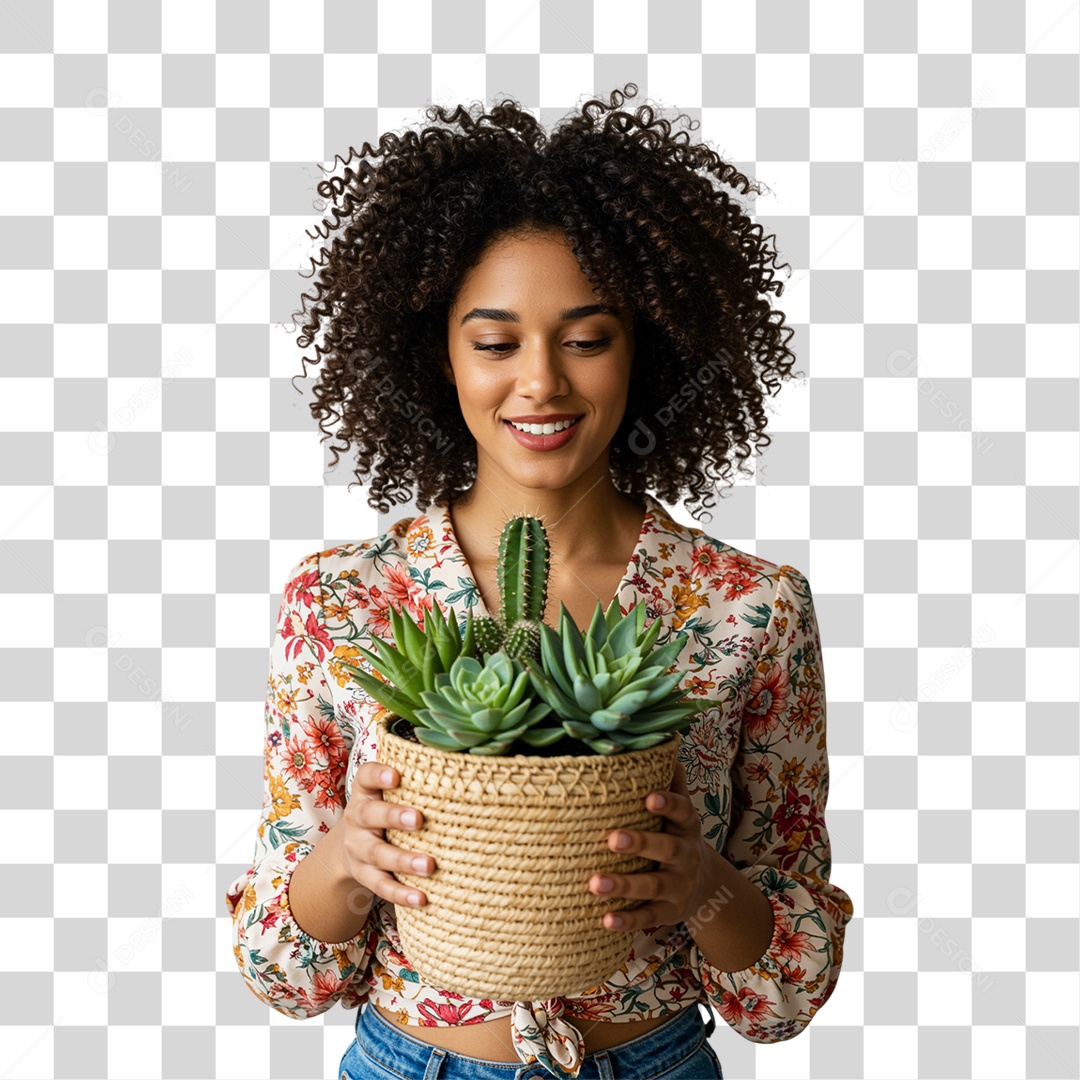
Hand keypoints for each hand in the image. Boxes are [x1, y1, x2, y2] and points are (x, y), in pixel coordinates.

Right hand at [336, 761, 436, 910]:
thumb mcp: (388, 794)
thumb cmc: (386, 810)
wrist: (351, 846)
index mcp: (366, 792)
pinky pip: (381, 886)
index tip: (396, 776)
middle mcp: (358, 818)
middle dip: (394, 817)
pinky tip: (422, 899)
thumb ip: (415, 782)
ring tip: (429, 865)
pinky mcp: (364, 875)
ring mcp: (358, 849)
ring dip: (403, 860)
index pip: (365, 777)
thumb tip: (466, 768)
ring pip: (377, 854)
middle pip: (370, 815)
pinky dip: (401, 893)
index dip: (378, 775)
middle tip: (419, 819)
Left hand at [586, 759, 715, 932]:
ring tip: (595, 883)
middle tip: (612, 838)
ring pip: (652, 887)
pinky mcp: (668, 913)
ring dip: (624, 885)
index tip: (648, 797)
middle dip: (640, 844)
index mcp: (686, 826)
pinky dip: (627, 921)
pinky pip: (647, 917)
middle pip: (666, 849)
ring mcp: (678, 887)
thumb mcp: (680, 812)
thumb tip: (666, 736)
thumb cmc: (676, 835)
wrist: (704, 887)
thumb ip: (671, 781)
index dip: (667, 804)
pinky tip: (604, 919)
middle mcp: (684, 856)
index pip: (681, 812)